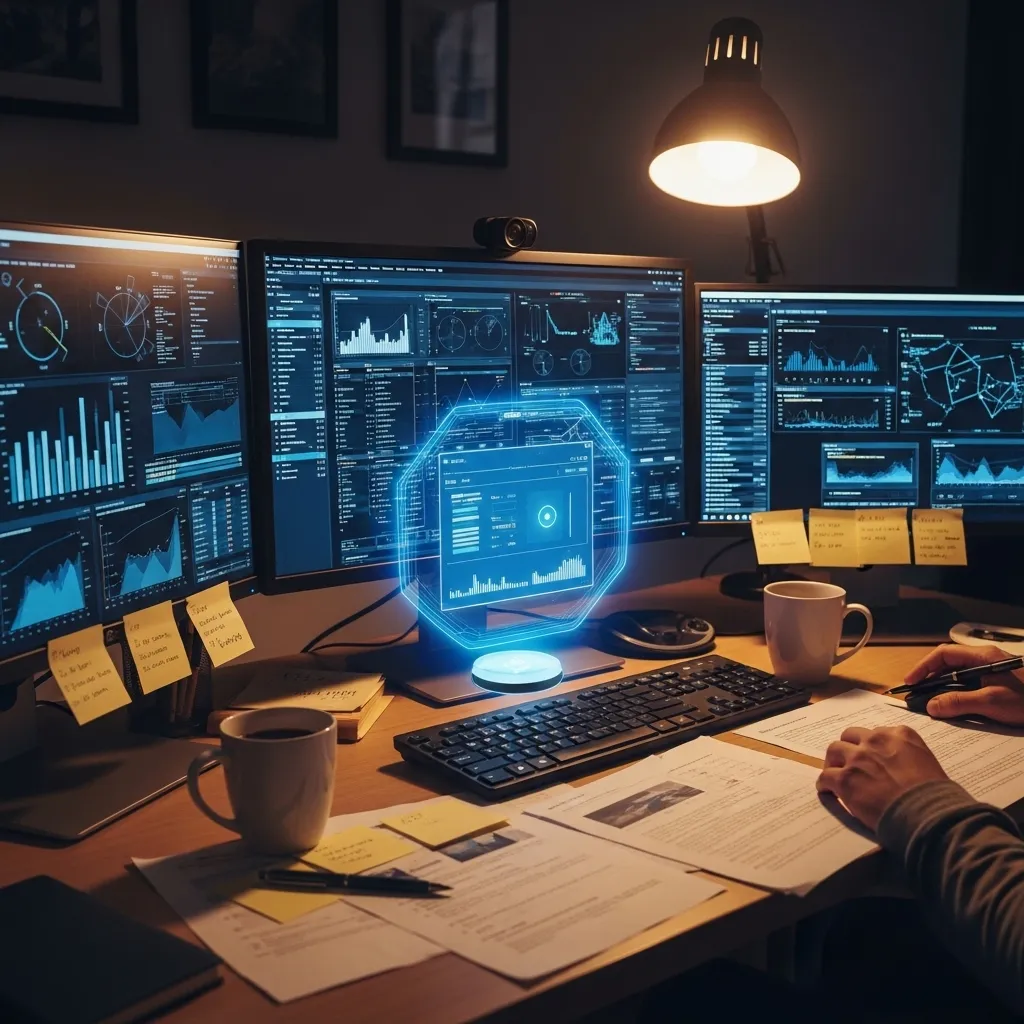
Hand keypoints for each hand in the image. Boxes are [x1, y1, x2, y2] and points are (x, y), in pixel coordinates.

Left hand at [816, 726, 948, 829]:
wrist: (927, 813)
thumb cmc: (936, 794)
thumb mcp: (928, 762)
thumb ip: (909, 755)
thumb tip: (902, 766)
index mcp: (900, 734)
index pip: (877, 733)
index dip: (871, 746)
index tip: (871, 756)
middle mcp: (876, 740)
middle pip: (851, 735)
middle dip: (849, 747)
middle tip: (849, 761)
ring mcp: (858, 758)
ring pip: (834, 750)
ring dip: (834, 762)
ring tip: (834, 772)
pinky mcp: (845, 779)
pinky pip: (825, 777)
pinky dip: (824, 784)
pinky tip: (827, 790)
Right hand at [904, 644, 1023, 723]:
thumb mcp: (991, 702)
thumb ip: (958, 703)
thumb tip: (931, 706)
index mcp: (983, 657)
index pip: (944, 654)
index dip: (924, 666)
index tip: (911, 681)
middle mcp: (986, 659)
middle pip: (949, 662)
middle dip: (930, 676)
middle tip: (917, 692)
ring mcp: (992, 670)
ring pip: (959, 673)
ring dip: (943, 685)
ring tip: (931, 700)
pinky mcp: (998, 683)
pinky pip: (970, 683)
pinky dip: (957, 692)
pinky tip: (953, 704)